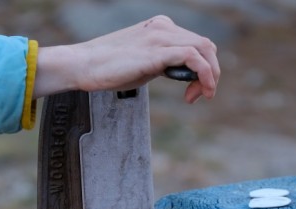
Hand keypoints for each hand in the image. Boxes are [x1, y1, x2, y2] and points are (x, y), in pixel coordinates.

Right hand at [34, 15, 219, 103]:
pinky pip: (193, 58)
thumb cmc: (107, 68)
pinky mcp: (156, 52)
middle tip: (203, 95)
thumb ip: (161, 62)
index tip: (194, 90)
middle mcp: (163, 28)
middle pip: (205, 45)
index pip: (196, 43)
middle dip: (211, 72)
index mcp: (160, 27)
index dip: (204, 67)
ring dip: (211, 75)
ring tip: (204, 95)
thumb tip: (178, 73)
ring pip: (204, 49)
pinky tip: (196, 93)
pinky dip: (203, 75)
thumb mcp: (141, 61)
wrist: (84, 65)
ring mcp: (160, 37)